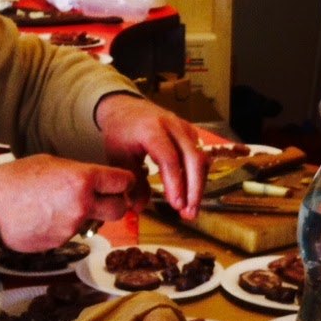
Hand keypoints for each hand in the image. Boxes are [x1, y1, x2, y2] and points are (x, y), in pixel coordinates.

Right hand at [0, 154, 139, 251]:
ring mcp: (72, 227)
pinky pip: (73, 233)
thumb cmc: (13, 180)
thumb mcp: (50, 163)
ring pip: (95, 222)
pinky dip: (66, 226)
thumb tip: (94, 180)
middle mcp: (82, 205)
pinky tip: (47, 217)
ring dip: (87, 215)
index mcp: (82, 179)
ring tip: (61, 205)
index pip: (123, 181)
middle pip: (119, 209)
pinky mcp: (61, 242)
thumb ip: (77, 172)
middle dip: (114, 203)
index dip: (123, 181)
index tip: (120, 181)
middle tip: (103, 197)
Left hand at [95, 94, 206, 218]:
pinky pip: (201, 155)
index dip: (175, 183)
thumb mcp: (118, 157)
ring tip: (190, 209)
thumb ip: (131, 182)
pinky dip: (199, 176)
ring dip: (199, 185)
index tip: (176, 205)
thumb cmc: (120, 132)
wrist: (125, 107)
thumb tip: (139, 207)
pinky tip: (191, 194)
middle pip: (193, 157)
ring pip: (201, 157)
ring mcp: (184, 127)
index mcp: (151, 129)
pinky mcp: (191, 133)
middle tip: (189, 213)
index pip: (169, 158)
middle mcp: (172, 126)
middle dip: (194, 189)